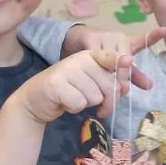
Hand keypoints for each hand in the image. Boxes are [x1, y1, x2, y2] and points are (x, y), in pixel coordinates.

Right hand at [13, 50, 153, 123]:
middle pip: (110, 86)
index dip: (121, 62)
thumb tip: (124, 87)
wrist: (36, 100)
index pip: (111, 57)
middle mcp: (79, 59)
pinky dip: (74, 109)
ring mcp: (66, 70)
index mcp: (90, 56)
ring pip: (96, 97)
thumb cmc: (70, 92)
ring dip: (87, 104)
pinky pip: (80, 103)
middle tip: (94, 104)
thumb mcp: (92, 83)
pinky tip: (64, 102)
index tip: (129, 60)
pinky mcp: (56, 84)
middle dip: (106, 102)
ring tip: (74, 98)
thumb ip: (109, 83)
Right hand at [63, 25, 165, 88]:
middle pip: (125, 59)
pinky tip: (89, 74)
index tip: (165, 30)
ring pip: (110, 59)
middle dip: (122, 76)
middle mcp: (118, 37)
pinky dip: (93, 68)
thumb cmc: (101, 55)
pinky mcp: (89, 38)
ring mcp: (104, 36)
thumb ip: (134, 76)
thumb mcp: (119, 66)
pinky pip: (94, 57)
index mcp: (128, 43)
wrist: (77, 41)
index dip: (153, 36)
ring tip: (102, 84)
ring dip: (107, 74)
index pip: (142, 42)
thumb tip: (150, 86)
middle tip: (117, 89)